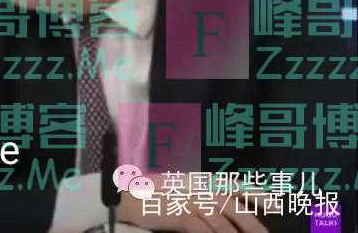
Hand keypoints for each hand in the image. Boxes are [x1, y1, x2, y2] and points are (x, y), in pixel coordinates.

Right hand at [116, 175, 267, 232]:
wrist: (129, 197)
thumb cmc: (156, 194)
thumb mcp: (183, 188)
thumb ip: (204, 194)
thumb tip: (228, 205)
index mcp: (203, 180)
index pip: (236, 185)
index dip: (258, 194)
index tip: (277, 205)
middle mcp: (200, 188)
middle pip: (234, 206)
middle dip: (253, 223)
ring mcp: (190, 201)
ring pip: (222, 221)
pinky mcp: (180, 214)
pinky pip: (203, 229)